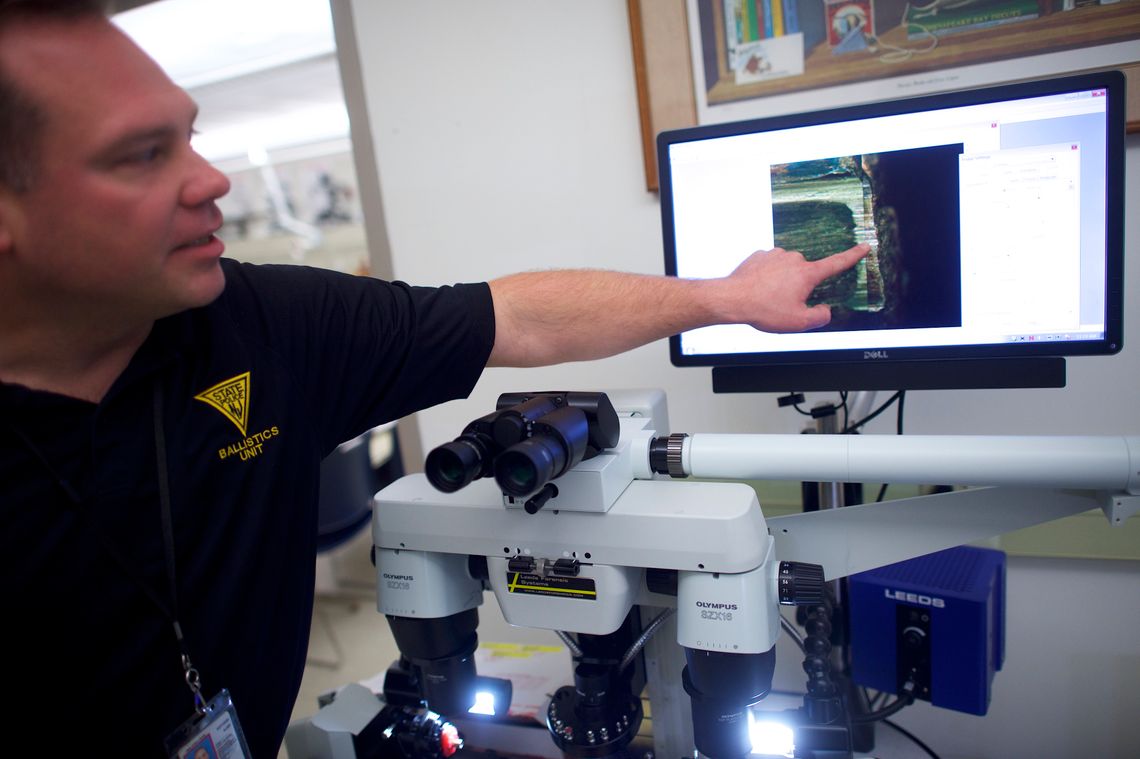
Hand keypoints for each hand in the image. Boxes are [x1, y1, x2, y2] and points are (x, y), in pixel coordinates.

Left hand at [721, 243, 869, 331]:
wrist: (732, 299)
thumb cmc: (764, 309)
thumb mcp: (798, 322)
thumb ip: (820, 317)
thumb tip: (825, 310)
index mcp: (807, 273)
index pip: (837, 263)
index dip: (853, 256)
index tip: (864, 246)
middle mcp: (793, 259)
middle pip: (805, 274)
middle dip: (799, 288)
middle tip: (784, 303)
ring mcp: (775, 255)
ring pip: (786, 270)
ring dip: (781, 282)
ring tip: (767, 297)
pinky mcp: (759, 255)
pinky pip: (770, 267)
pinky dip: (767, 278)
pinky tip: (758, 289)